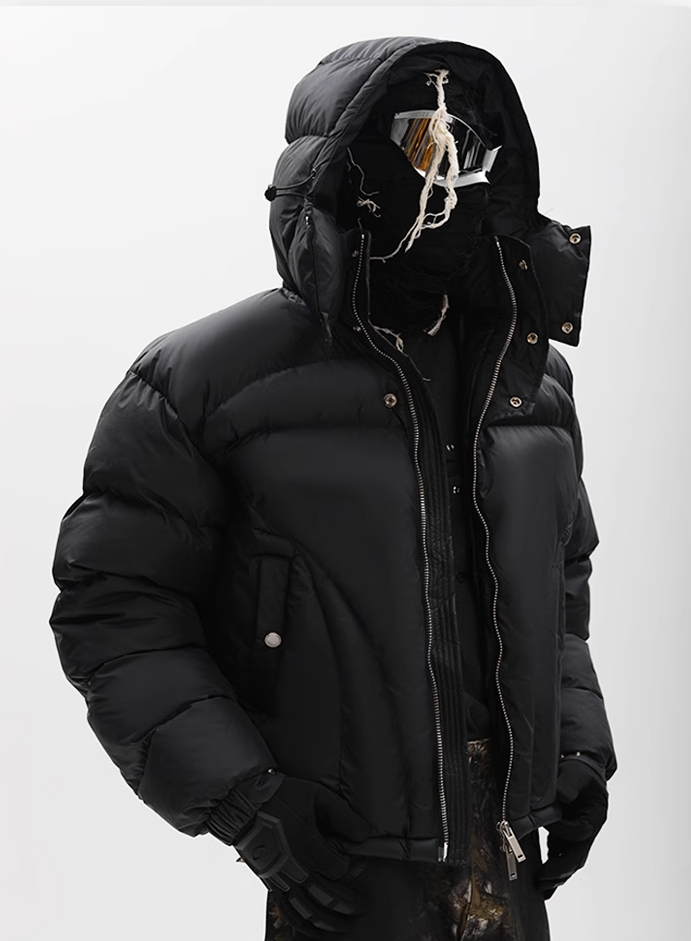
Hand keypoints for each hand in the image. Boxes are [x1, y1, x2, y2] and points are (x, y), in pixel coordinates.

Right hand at [234, 776, 372, 936]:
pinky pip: (288, 911)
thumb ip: (343, 815)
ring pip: (308, 910)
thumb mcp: (317, 796)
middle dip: (348, 904)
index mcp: (309, 847)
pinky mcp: (270, 882)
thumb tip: (364, 834)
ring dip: (328, 922)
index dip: (351, 869)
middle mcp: (296, 868)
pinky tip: (313, 928)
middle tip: (362, 907)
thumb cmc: (281, 796)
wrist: (243, 805)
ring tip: (343, 926)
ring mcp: (281, 878)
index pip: (339, 869)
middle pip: (328, 897)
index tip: (355, 864)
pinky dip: (302, 924)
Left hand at [536, 757, 608, 899]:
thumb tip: (562, 795)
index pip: (580, 831)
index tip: (547, 824)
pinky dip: (551, 868)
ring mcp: (577, 836)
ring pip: (569, 861)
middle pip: (577, 856)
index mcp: (594, 816)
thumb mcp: (576, 773)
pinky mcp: (566, 837)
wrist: (581, 771)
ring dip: (556, 876)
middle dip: (560, 870)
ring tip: (540, 889)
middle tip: (541, 880)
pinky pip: (560, 856)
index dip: (564, 831)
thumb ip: (569, 783)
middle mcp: (588, 830)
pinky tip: (541, 882)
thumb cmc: (580, 772)